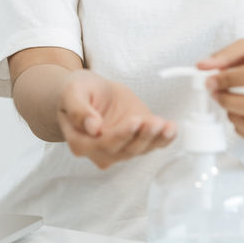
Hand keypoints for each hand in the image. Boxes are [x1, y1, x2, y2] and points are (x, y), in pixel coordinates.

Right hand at [57, 70, 176, 168]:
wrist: (91, 91)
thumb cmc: (78, 91)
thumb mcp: (72, 92)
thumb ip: (78, 110)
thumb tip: (93, 129)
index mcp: (81, 142)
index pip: (102, 145)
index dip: (120, 135)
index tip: (134, 122)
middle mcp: (101, 151)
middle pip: (124, 150)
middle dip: (141, 137)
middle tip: (153, 122)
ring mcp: (121, 148)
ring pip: (140, 149)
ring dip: (155, 138)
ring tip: (165, 125)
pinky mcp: (137, 139)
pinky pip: (152, 144)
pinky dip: (164, 139)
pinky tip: (171, 129)